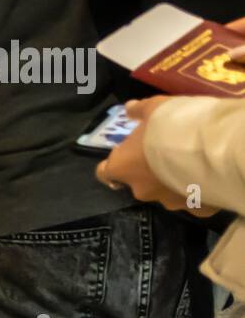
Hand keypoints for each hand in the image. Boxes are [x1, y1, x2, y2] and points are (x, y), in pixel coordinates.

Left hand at [96, 97, 203, 212]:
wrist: (213, 147)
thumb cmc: (172, 125)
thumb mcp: (154, 108)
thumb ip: (139, 110)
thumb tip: (129, 109)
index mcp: (123, 167)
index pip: (104, 173)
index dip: (112, 167)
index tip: (123, 159)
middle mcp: (140, 189)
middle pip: (139, 181)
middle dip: (149, 170)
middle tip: (167, 152)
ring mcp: (168, 201)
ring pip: (166, 192)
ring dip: (173, 181)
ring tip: (191, 163)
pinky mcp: (195, 209)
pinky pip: (193, 201)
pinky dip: (198, 191)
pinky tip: (207, 177)